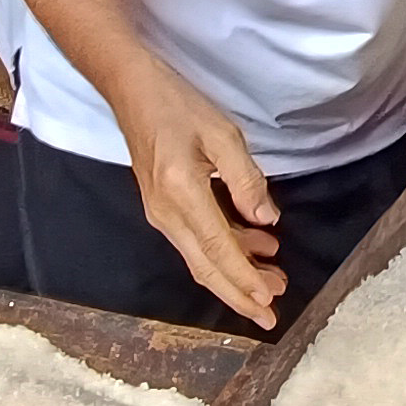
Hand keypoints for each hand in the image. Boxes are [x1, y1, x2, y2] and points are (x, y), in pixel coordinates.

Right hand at [109, 65, 284, 329]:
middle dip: (240, 295)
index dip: (245, 278)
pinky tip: (254, 243)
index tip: (269, 301)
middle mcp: (167, 214)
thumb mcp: (222, 134)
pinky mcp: (163, 208)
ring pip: (201, 258)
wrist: (131, 91)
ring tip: (274, 279)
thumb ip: (246, 180)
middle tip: (272, 315)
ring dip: (236, 274)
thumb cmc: (178, 105)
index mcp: (182, 195)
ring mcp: (161, 214)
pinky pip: (195, 241)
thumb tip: (267, 221)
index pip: (218, 249)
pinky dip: (225, 250)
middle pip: (205, 268)